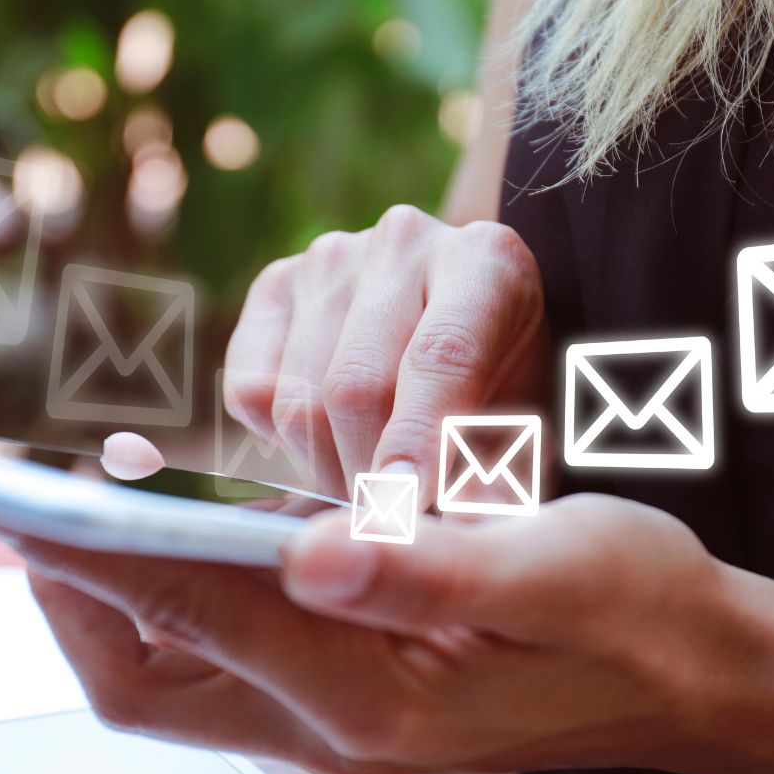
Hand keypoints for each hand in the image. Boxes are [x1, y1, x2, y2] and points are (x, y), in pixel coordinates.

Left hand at [8, 494, 761, 773]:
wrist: (695, 674)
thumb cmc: (635, 613)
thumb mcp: (553, 566)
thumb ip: (427, 564)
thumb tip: (305, 547)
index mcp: (378, 695)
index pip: (197, 616)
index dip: (101, 549)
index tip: (22, 491)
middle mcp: (338, 724)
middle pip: (148, 679)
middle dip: (69, 590)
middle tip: (18, 501)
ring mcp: (338, 718)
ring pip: (173, 672)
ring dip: (113, 592)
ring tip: (77, 504)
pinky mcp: (350, 692)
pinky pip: (220, 656)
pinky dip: (176, 594)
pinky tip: (180, 529)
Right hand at [223, 204, 546, 499]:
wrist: (461, 332)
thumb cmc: (500, 392)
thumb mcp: (523, 436)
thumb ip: (499, 481)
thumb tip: (467, 532)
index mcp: (486, 261)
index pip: (441, 356)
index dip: (416, 439)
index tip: (399, 509)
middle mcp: (404, 242)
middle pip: (356, 385)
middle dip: (365, 475)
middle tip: (382, 523)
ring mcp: (330, 257)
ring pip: (298, 397)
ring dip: (324, 467)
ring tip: (363, 484)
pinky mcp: (274, 284)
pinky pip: (250, 391)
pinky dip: (278, 438)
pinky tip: (325, 438)